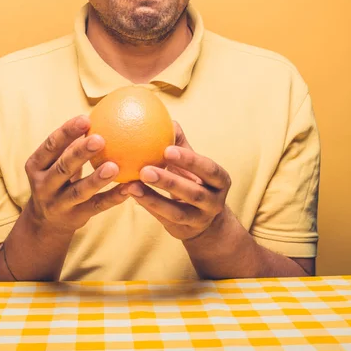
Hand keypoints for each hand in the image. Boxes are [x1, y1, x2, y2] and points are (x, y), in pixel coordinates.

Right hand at [25, 115, 129, 235]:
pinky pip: (96, 207)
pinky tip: (129, 189)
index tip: (85, 119)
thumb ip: (70, 145)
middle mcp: (43, 185)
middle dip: (80, 153)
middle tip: (100, 139)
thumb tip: (101, 114)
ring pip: (79, 191)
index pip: (50, 146)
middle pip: (62, 167)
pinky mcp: (75, 217)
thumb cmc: (57, 180)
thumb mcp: (55, 163)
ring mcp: (58, 204)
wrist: (46, 222)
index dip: (66, 132)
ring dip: (96, 179)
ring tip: (114, 167)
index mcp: (36, 166)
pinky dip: (112, 198)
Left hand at [128, 122, 231, 239]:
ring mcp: (200, 219)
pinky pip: (164, 219)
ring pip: (177, 211)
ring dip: (154, 198)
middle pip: (194, 192)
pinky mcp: (184, 231)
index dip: (190, 160)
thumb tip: (168, 119)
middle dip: (170, 181)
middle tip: (144, 169)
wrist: (204, 221)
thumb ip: (182, 145)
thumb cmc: (194, 181)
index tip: (167, 149)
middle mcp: (215, 202)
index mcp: (220, 180)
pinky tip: (131, 194)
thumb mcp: (193, 166)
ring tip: (132, 185)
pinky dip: (148, 206)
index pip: (209, 169)